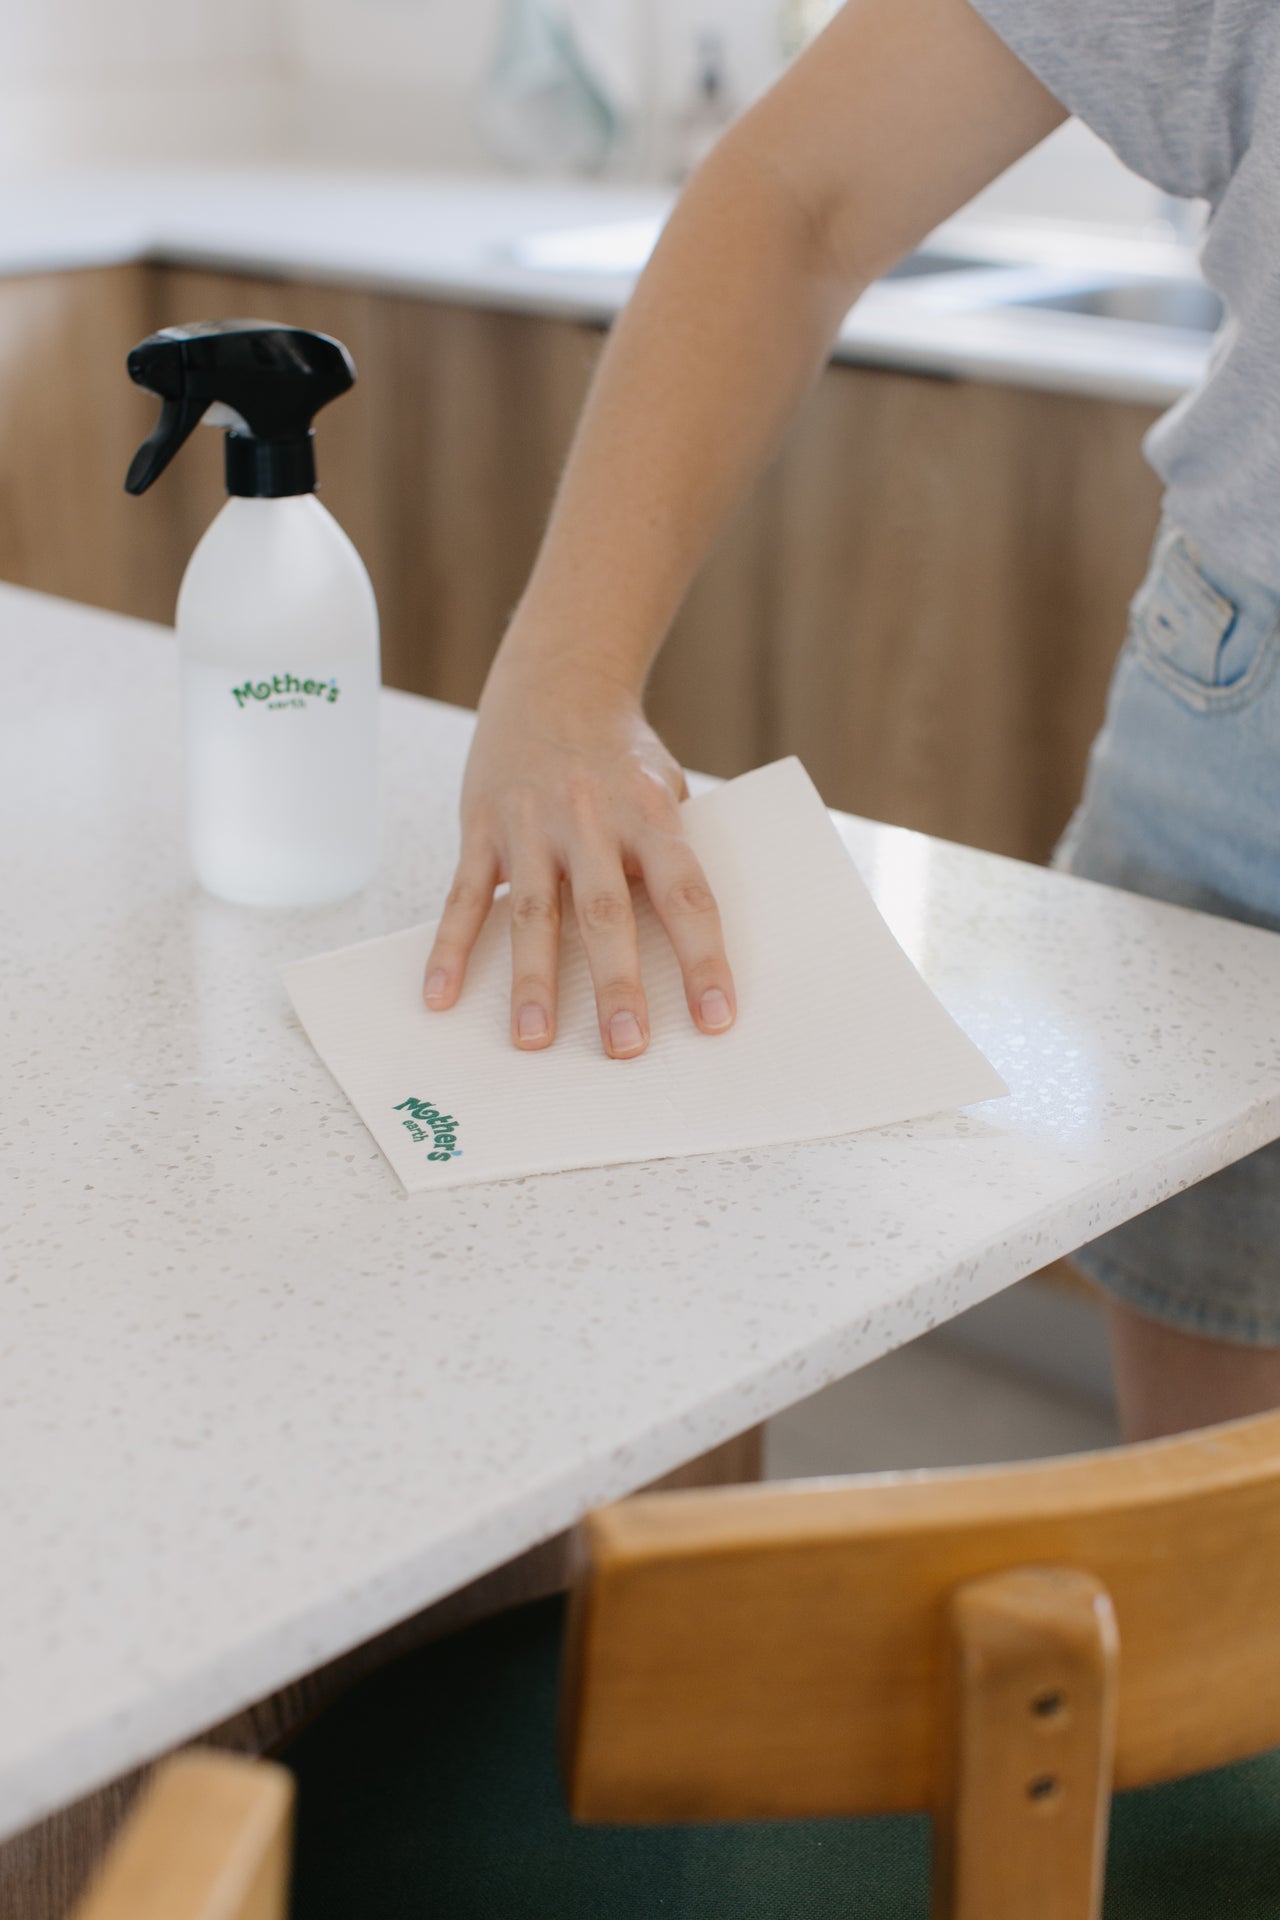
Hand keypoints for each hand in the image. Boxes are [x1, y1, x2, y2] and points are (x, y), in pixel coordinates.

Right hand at [422, 656, 735, 1057]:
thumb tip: (683, 948)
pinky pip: (464, 897)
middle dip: (615, 983)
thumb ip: (667, 857)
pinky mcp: (483, 827)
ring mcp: (532, 824)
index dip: (703, 958)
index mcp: (650, 814)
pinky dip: (451, 949)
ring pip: (535, 912)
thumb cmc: (621, 754)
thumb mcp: (665, 789)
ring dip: (533, 980)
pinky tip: (442, 996)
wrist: (556, 679)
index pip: (685, 894)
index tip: (716, 1017)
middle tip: (624, 1047)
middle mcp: (592, 819)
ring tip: (532, 1039)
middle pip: (605, 912)